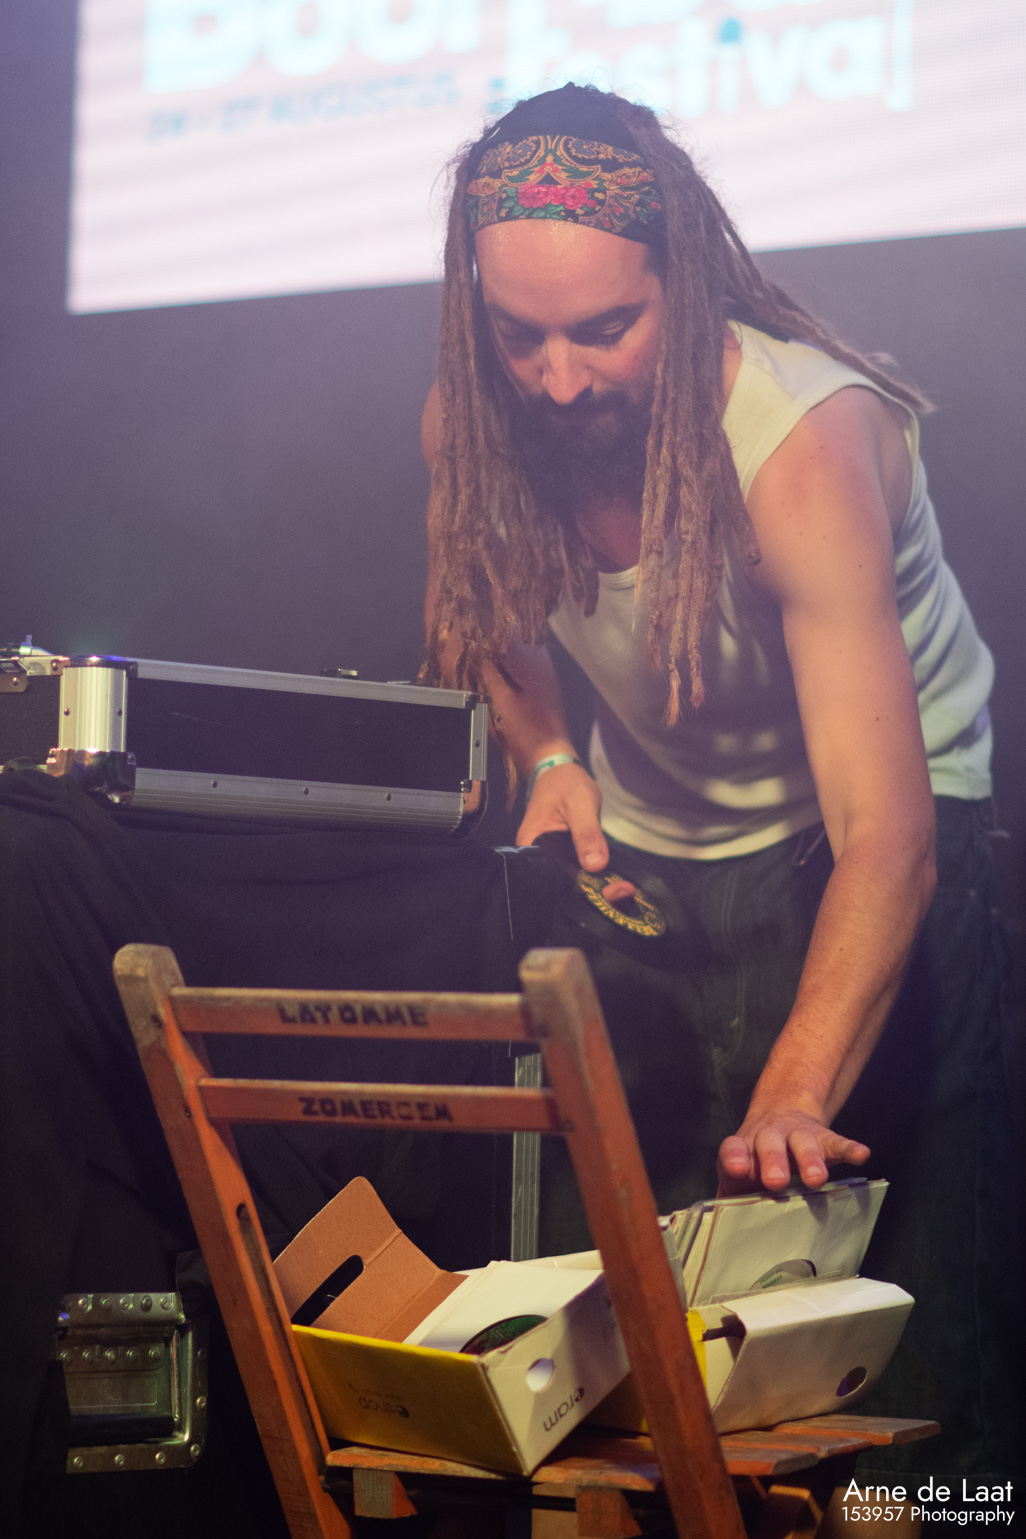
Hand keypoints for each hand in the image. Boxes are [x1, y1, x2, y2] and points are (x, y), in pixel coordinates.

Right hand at [516, 763, 635, 901]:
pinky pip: (576, 869)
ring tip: (622, 890)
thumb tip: (596, 865)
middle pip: (561, 883)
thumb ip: (587, 834)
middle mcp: (536, 856)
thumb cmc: (565, 783)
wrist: (560, 770)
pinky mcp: (562, 854)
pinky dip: (593, 874)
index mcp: (531, 846)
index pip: (551, 879)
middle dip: (591, 890)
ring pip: (570, 878)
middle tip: (622, 891)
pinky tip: (613, 879)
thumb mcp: (579, 805)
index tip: (608, 892)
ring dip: (594, 884)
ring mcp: (549, 856)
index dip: (578, 888)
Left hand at [716, 1106, 869, 1195]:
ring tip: (816, 1179)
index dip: (735, 1158)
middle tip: (776, 1182)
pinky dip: (849, 1148)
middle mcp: (769, 1136)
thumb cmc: (757, 1162)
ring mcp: (798, 1135)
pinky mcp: (824, 1138)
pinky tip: (861, 1155)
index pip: (734, 1149)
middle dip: (773, 1161)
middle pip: (769, 1144)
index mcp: (744, 1148)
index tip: (737, 1170)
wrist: (781, 1115)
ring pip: (803, 1142)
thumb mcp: (741, 1177)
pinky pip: (837, 1142)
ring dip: (809, 1159)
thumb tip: (722, 1237)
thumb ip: (731, 1200)